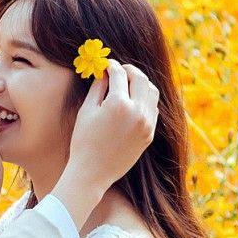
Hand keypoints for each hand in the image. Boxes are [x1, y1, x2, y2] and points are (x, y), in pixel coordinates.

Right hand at [52, 60, 158, 221]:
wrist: (92, 173)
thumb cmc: (84, 141)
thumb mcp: (87, 111)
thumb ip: (97, 88)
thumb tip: (104, 72)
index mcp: (118, 104)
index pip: (119, 73)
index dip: (111, 65)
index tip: (106, 64)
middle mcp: (137, 111)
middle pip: (140, 78)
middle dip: (129, 70)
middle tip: (118, 70)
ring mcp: (146, 124)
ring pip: (152, 91)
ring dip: (141, 83)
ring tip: (128, 84)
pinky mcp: (149, 134)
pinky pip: (153, 109)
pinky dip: (146, 100)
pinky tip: (133, 101)